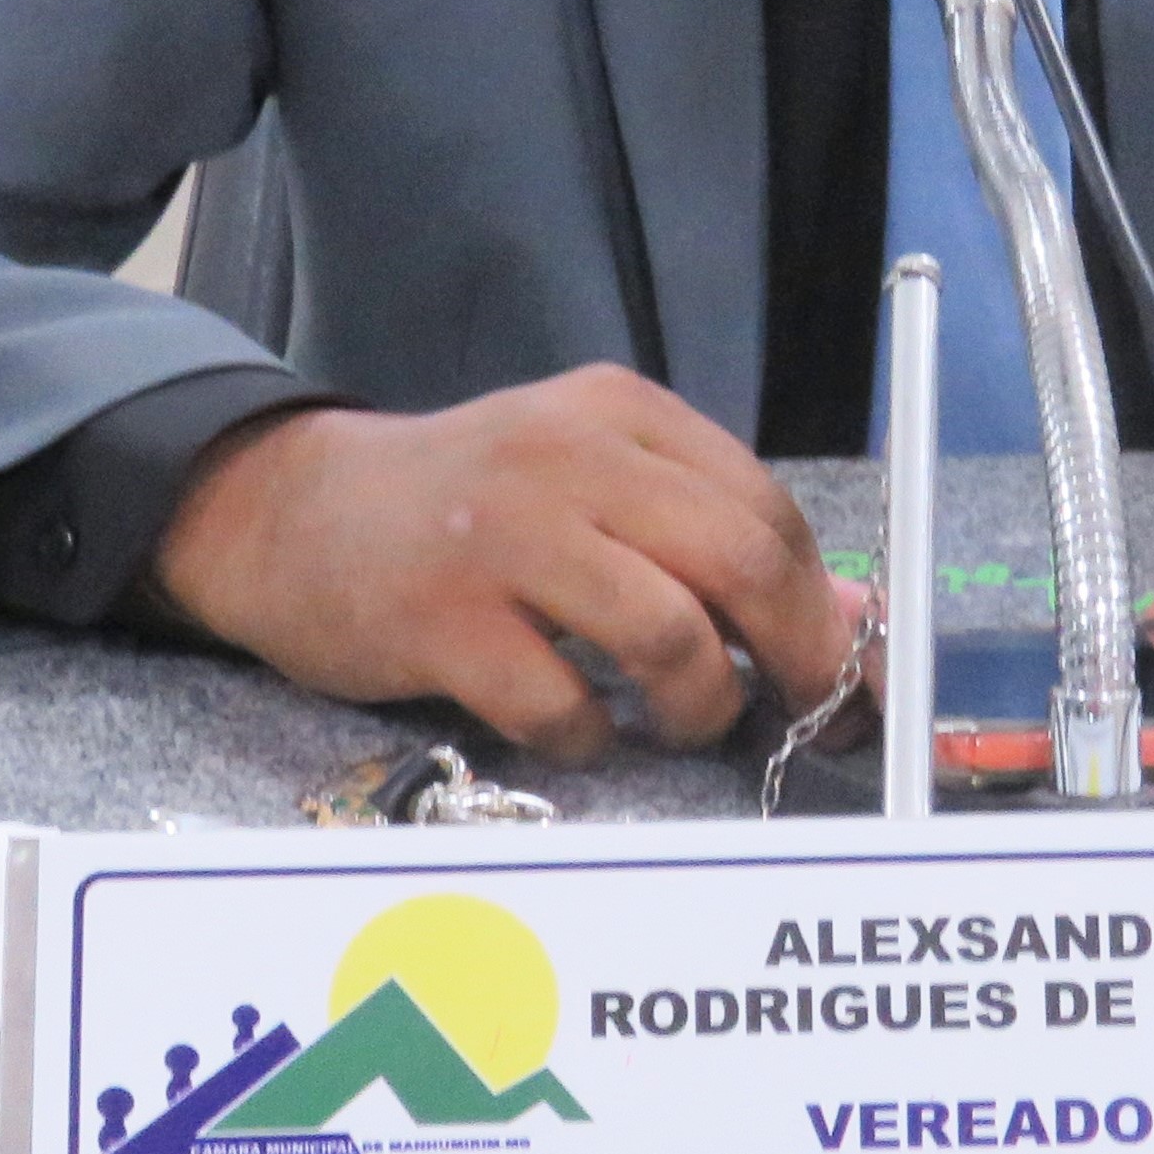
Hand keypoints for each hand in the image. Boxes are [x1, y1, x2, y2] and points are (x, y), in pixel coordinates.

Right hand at [152, 363, 855, 763]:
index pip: (765, 506)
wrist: (294, 513)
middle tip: (798, 714)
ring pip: (668, 636)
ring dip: (699, 705)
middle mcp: (568, 457)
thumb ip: (715, 542)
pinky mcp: (440, 619)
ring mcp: (501, 535)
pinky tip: (574, 728)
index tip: (836, 669)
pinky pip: (561, 707)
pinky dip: (589, 740)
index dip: (821, 602)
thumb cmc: (471, 510)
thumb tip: (859, 620)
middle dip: (795, 655)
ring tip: (680, 721)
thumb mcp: (596, 491)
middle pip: (740, 559)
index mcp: (619, 413)